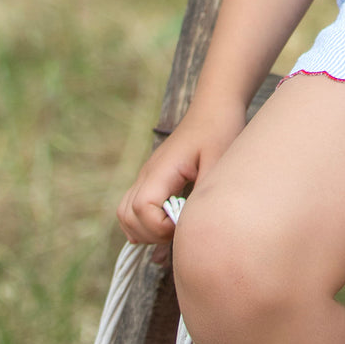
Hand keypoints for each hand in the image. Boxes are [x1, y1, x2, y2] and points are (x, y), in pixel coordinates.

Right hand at [117, 101, 246, 256]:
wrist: (214, 109)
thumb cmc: (220, 132)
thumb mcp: (220, 163)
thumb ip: (204, 195)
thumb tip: (193, 227)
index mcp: (163, 169)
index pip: (142, 208)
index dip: (159, 227)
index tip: (184, 224)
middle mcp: (147, 174)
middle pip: (127, 216)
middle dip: (151, 234)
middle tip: (180, 231)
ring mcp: (146, 176)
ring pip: (124, 214)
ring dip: (144, 231)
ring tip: (173, 230)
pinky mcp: (152, 179)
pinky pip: (132, 207)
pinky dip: (142, 223)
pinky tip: (166, 226)